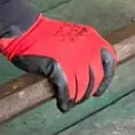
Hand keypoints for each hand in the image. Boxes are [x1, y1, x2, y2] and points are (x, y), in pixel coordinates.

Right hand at [0, 14, 115, 109]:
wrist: (25, 30)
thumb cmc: (46, 35)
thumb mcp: (74, 36)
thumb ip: (85, 50)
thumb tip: (91, 74)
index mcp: (91, 38)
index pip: (109, 61)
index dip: (106, 79)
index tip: (99, 90)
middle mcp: (85, 48)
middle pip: (95, 78)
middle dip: (88, 92)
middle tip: (80, 98)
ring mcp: (72, 57)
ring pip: (81, 86)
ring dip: (76, 98)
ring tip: (70, 102)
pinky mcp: (57, 67)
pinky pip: (66, 89)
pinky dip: (65, 100)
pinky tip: (62, 104)